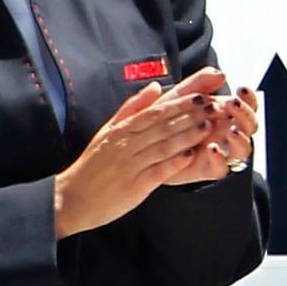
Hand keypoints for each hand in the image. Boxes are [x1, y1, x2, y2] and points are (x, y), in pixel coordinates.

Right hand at [53, 69, 223, 235]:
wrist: (71, 198)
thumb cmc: (93, 165)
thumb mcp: (107, 131)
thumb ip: (132, 108)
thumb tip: (155, 87)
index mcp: (121, 131)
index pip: (156, 112)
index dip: (181, 104)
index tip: (202, 96)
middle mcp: (125, 145)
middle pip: (163, 127)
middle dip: (191, 116)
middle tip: (215, 107)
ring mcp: (130, 166)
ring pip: (163, 147)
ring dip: (188, 136)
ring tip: (209, 127)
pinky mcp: (133, 186)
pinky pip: (157, 172)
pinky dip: (174, 163)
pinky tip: (191, 155)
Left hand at [157, 81, 260, 187]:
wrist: (142, 146)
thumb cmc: (162, 120)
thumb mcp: (179, 96)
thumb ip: (198, 83)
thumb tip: (220, 73)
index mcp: (224, 115)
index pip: (248, 106)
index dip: (250, 98)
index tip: (241, 89)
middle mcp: (226, 133)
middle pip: (251, 126)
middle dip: (245, 114)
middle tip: (231, 105)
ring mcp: (219, 152)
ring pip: (244, 149)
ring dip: (241, 139)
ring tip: (230, 131)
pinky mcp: (207, 169)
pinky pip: (222, 168)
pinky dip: (220, 159)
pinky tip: (212, 149)